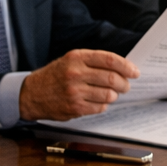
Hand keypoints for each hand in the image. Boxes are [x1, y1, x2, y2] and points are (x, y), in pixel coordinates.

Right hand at [19, 49, 139, 120]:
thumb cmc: (56, 75)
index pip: (110, 60)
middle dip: (124, 83)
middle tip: (126, 85)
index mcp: (77, 58)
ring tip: (110, 93)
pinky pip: (100, 107)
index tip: (135, 72)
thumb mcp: (71, 60)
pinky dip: (103, 105)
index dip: (126, 66)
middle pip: (112, 79)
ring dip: (114, 95)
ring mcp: (74, 92)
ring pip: (109, 95)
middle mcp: (75, 73)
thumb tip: (124, 68)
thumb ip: (94, 62)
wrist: (31, 94)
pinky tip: (97, 101)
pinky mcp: (74, 107)